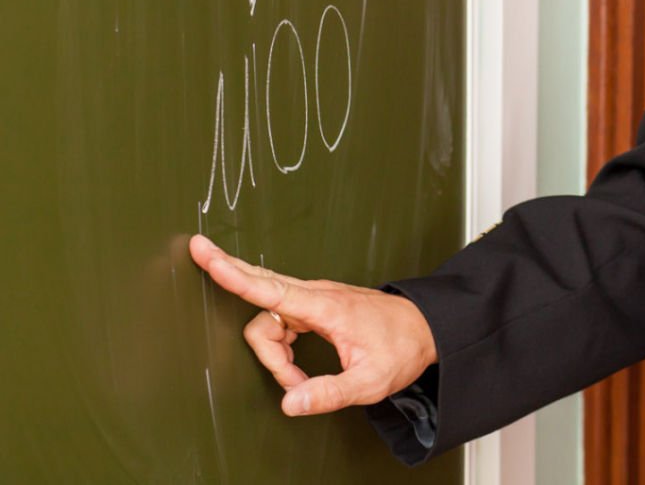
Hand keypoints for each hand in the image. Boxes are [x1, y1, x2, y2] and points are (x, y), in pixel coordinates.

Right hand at [189, 233, 438, 416]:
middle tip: (215, 272)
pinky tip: (297, 370)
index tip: (206, 254)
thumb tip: (288, 402)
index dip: (233, 274)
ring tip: (300, 380)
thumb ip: (329, 393)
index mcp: (326, 306)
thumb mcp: (371, 382)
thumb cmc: (401, 349)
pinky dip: (281, 350)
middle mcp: (316, 296)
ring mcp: (315, 299)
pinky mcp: (316, 308)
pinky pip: (281, 322)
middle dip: (235, 287)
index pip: (270, 288)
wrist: (427, 329)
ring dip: (274, 354)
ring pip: (268, 318)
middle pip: (261, 294)